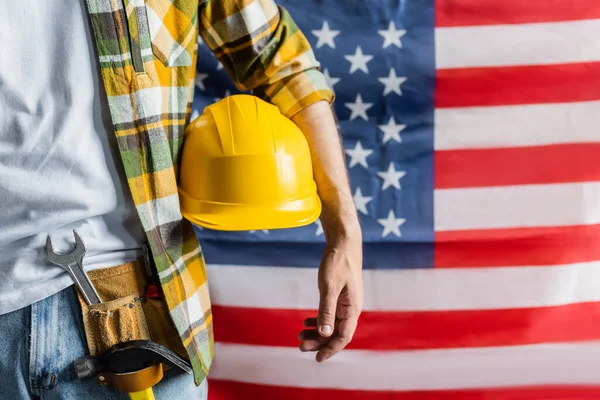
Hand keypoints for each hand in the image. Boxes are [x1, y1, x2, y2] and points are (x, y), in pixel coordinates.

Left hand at [298, 236, 362, 361]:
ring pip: (332, 324)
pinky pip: (330, 314)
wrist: (344, 242)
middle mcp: (351, 308)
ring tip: (300, 335)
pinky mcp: (340, 296)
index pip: (343, 337)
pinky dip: (319, 320)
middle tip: (299, 345)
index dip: (330, 349)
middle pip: (336, 333)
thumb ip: (326, 311)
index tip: (316, 359)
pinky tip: (306, 322)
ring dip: (317, 332)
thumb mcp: (329, 287)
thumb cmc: (338, 263)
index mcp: (352, 309)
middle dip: (319, 342)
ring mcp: (346, 302)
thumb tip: (324, 334)